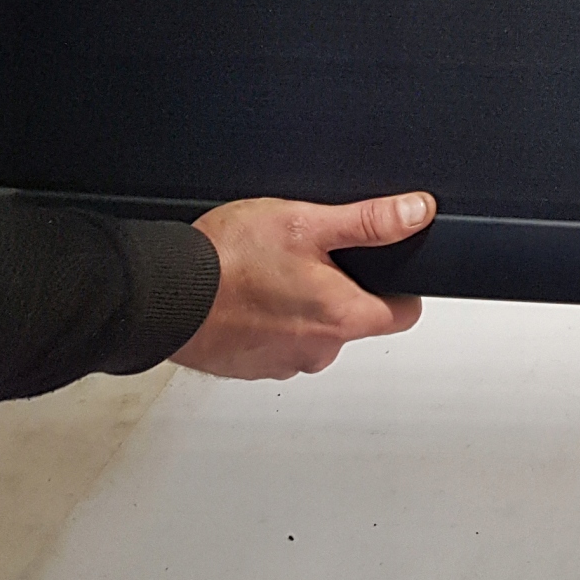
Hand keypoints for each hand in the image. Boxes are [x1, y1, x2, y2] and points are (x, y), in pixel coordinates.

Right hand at [174, 191, 435, 379]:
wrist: (161, 293)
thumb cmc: (229, 260)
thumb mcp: (308, 223)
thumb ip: (370, 221)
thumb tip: (418, 212)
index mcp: (342, 318)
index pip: (403, 314)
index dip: (401, 288)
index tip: (387, 268)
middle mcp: (317, 351)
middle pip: (355, 321)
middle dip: (343, 291)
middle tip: (314, 257)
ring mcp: (280, 363)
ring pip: (313, 332)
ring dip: (302, 306)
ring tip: (274, 272)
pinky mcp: (247, 366)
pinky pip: (275, 342)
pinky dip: (269, 321)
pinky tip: (249, 293)